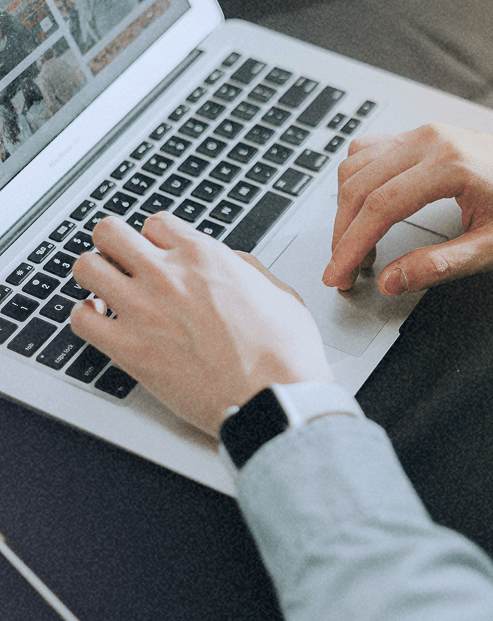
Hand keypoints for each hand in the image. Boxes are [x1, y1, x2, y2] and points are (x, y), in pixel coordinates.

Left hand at [70, 213, 333, 436]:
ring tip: (106, 291)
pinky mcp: (128, 349)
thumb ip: (247, 269)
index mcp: (204, 256)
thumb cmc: (283, 353)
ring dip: (95, 276)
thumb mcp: (278, 292)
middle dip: (113, 245)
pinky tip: (102, 323)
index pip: (155, 223)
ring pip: (85, 267)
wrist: (275, 397)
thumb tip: (232, 262)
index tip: (157, 253)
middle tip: (122, 263)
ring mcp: (143, 310)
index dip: (155, 238)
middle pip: (109, 232)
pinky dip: (85, 317)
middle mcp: (168, 274)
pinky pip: (80, 319)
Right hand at [323, 123, 492, 293]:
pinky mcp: (421, 135)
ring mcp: (423, 133)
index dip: (351, 246)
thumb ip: (440, 266)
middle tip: (340, 272)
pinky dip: (356, 183)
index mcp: (450, 165)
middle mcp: (430, 140)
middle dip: (342, 233)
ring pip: (356, 165)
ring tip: (354, 248)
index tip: (337, 276)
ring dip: (345, 208)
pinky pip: (369, 152)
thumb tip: (391, 281)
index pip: (380, 206)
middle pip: (359, 185)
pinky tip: (363, 212)